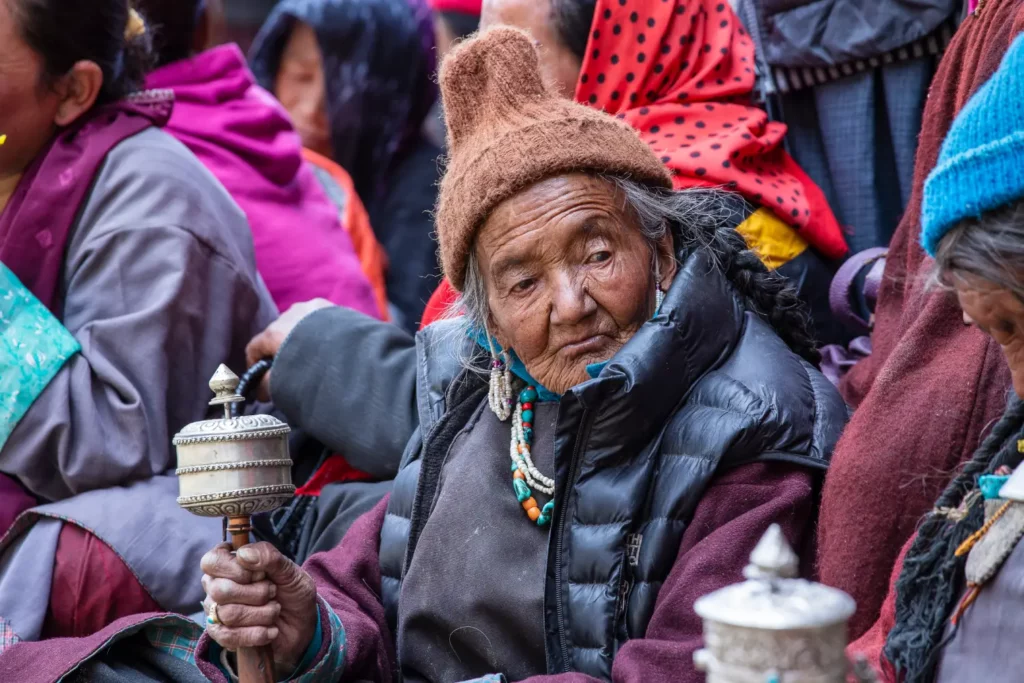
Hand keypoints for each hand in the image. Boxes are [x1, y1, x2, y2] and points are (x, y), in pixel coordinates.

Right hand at [201, 542, 317, 677]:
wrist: (301, 624)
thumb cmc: (291, 591)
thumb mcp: (289, 570)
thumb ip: (268, 557)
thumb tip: (243, 553)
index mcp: (228, 563)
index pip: (212, 562)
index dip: (236, 569)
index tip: (262, 574)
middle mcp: (216, 586)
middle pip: (220, 590)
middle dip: (257, 593)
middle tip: (273, 592)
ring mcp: (216, 612)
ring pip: (229, 614)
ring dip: (263, 614)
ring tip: (275, 610)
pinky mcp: (221, 635)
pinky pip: (230, 636)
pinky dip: (257, 633)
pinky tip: (271, 630)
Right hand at [245, 299, 332, 400]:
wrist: (352, 356)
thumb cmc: (311, 372)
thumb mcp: (284, 384)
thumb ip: (267, 386)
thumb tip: (261, 391)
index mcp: (273, 332)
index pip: (254, 348)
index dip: (255, 366)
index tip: (262, 380)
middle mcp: (288, 315)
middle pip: (276, 335)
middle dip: (280, 351)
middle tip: (292, 369)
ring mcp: (310, 308)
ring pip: (298, 324)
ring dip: (300, 338)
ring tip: (314, 355)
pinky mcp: (331, 307)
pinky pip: (318, 319)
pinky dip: (319, 331)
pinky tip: (329, 344)